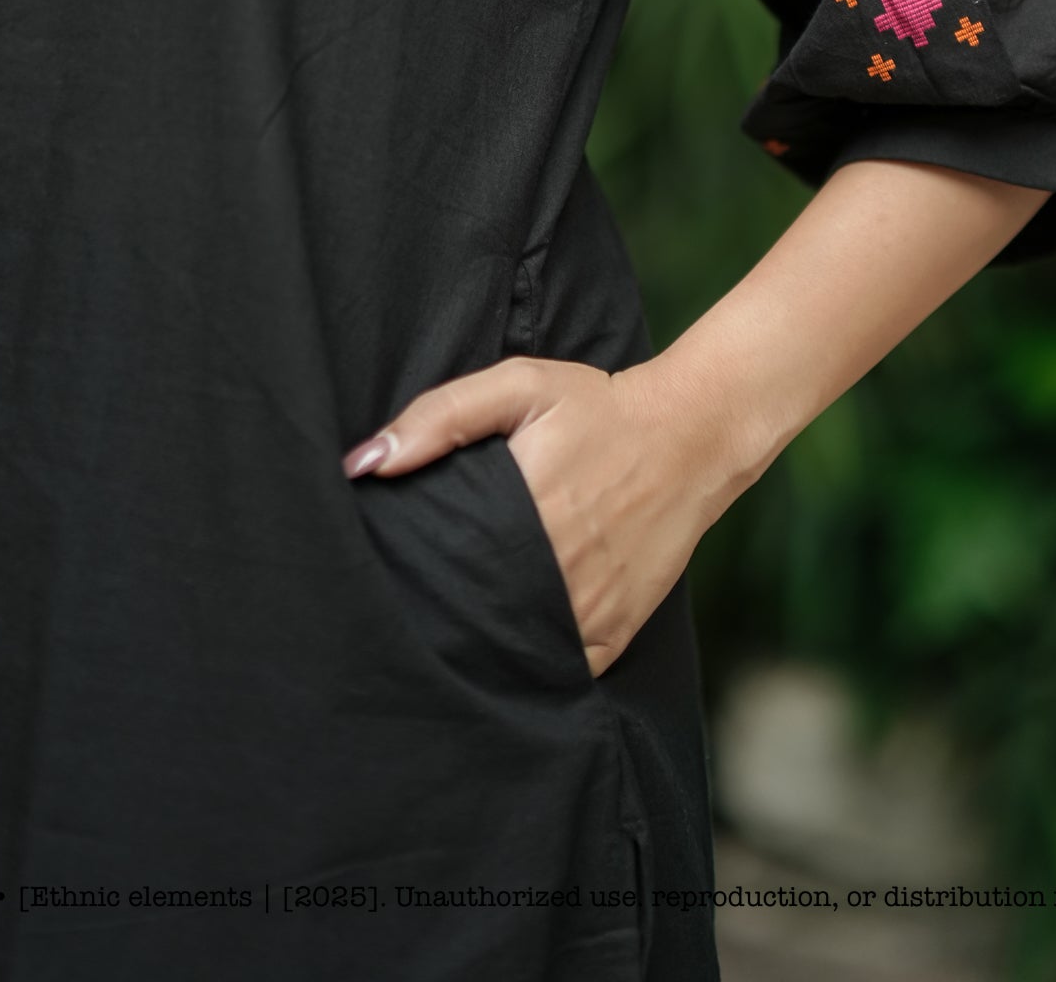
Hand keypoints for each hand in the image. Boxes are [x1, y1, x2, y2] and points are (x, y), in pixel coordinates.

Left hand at [340, 355, 741, 676]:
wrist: (691, 434)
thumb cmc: (597, 407)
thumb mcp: (519, 386)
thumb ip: (440, 417)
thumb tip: (364, 464)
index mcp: (522, 513)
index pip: (439, 574)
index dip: (405, 586)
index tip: (382, 584)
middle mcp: (556, 570)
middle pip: (470, 620)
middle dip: (435, 620)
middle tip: (405, 614)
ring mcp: (588, 609)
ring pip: (513, 654)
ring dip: (479, 649)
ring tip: (447, 635)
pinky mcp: (615, 632)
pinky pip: (560, 671)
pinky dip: (531, 666)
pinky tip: (505, 649)